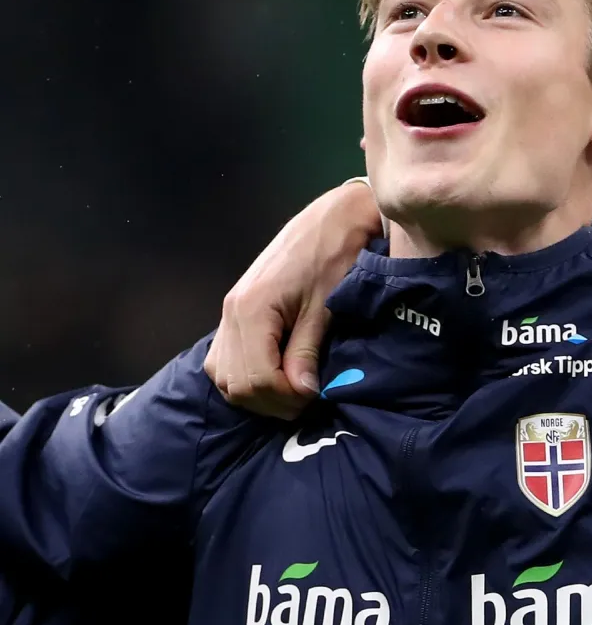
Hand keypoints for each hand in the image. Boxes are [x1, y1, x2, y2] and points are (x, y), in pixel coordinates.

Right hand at [208, 181, 382, 418]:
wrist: (329, 222)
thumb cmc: (333, 259)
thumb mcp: (324, 310)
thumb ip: (306, 352)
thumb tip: (302, 393)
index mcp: (250, 311)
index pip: (254, 378)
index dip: (284, 398)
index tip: (313, 398)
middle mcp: (230, 314)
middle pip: (234, 383)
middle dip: (270, 401)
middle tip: (305, 402)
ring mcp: (228, 313)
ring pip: (224, 376)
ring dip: (257, 393)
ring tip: (293, 393)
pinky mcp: (234, 313)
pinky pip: (225, 360)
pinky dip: (246, 376)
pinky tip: (276, 377)